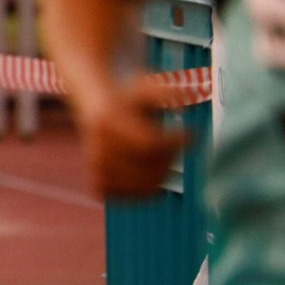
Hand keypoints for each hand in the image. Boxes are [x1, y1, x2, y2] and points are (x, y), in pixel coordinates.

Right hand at [77, 81, 186, 196]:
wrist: (94, 112)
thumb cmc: (126, 101)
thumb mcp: (144, 88)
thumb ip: (165, 91)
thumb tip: (188, 96)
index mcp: (107, 122)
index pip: (150, 144)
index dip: (175, 142)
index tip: (191, 133)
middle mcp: (98, 147)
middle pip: (150, 166)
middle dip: (172, 157)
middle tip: (176, 145)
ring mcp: (96, 169)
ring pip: (143, 185)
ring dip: (162, 174)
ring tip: (164, 159)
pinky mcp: (98, 184)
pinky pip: (132, 196)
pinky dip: (146, 189)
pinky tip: (150, 174)